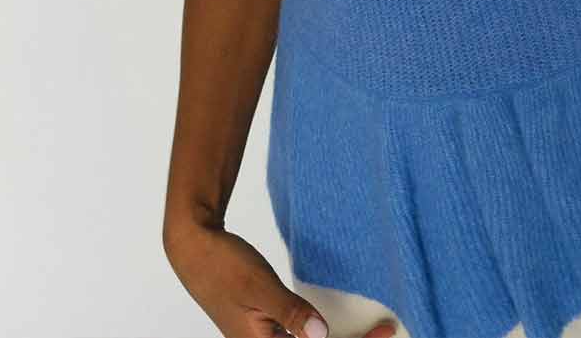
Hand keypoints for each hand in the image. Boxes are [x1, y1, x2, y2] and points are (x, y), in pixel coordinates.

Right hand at [163, 219, 398, 337]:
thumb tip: (321, 335)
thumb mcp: (258, 285)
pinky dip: (323, 335)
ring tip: (374, 331)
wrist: (193, 250)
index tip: (386, 333)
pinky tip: (341, 327)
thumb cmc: (221, 265)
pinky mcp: (268, 331)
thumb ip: (290, 312)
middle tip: (387, 331)